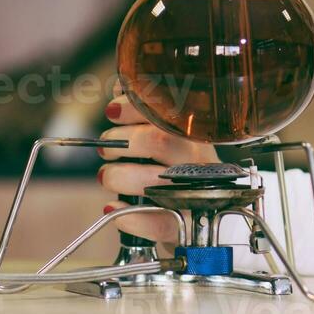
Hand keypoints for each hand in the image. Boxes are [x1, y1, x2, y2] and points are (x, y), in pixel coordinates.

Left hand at [98, 93, 218, 243]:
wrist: (207, 219)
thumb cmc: (182, 171)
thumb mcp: (173, 138)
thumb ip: (149, 114)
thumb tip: (122, 87)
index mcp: (196, 136)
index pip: (168, 111)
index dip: (135, 108)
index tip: (113, 111)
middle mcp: (200, 162)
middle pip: (159, 140)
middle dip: (120, 142)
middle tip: (107, 148)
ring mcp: (194, 194)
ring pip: (154, 180)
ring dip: (118, 176)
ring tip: (108, 175)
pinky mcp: (182, 226)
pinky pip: (156, 222)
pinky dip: (129, 216)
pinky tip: (114, 207)